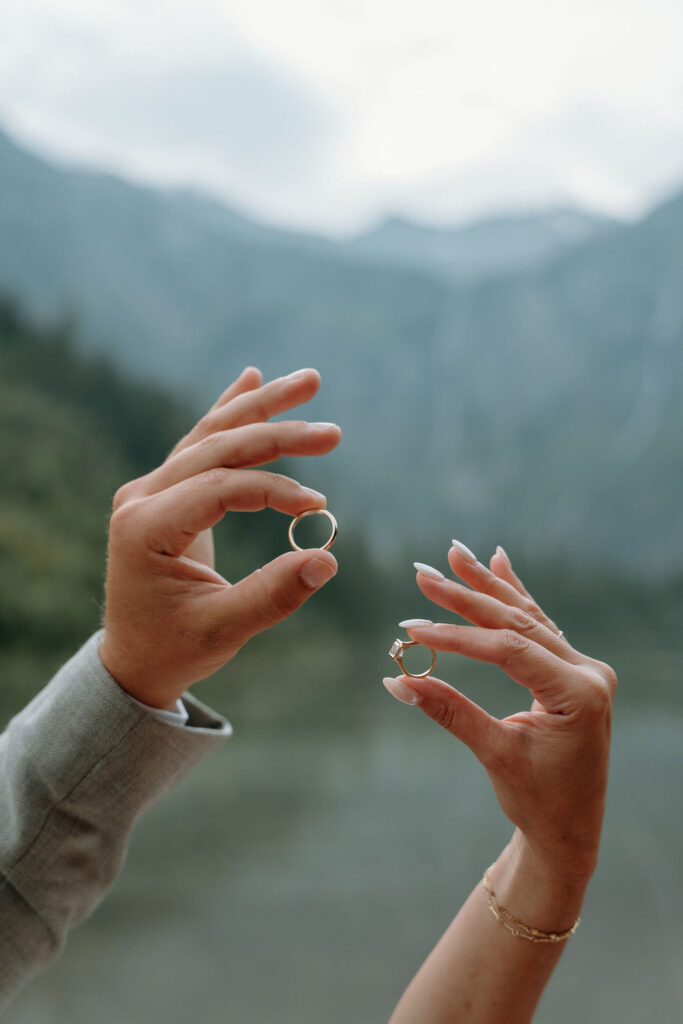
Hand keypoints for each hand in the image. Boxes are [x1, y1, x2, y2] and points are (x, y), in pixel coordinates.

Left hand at [100, 367, 340, 709]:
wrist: (133, 658)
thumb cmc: (175, 648)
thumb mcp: (224, 630)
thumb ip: (273, 595)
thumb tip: (328, 559)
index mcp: (146, 529)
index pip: (219, 488)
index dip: (273, 490)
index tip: (318, 506)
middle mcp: (142, 498)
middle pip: (217, 448)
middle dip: (278, 434)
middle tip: (332, 434)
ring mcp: (149, 490)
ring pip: (211, 435)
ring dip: (260, 408)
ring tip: (310, 381)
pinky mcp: (163, 492)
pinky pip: (200, 444)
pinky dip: (229, 412)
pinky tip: (251, 378)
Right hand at [386, 542, 616, 889]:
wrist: (570, 830)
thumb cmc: (538, 800)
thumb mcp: (495, 755)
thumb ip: (450, 712)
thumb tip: (396, 681)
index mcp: (579, 694)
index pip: (509, 650)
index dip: (457, 638)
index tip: (412, 628)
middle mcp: (587, 672)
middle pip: (518, 623)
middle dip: (467, 596)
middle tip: (422, 572)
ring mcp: (583, 668)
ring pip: (527, 617)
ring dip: (487, 586)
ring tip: (455, 552)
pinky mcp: (571, 671)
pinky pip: (538, 626)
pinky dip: (514, 596)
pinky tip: (498, 563)